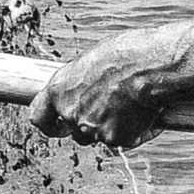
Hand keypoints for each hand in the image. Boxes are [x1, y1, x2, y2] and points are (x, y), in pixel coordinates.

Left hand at [25, 22, 191, 149]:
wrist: (153, 65)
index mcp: (59, 90)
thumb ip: (82, 83)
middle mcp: (72, 113)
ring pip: (102, 137)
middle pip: (77, 131)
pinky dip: (136, 129)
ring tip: (132, 103)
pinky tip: (146, 110)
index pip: (39, 118)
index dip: (50, 124)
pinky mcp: (119, 140)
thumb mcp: (93, 62)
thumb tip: (88, 91)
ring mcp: (94, 130)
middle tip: (112, 106)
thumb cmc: (126, 53)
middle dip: (92, 123)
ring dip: (114, 126)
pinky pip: (127, 139)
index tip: (58, 126)